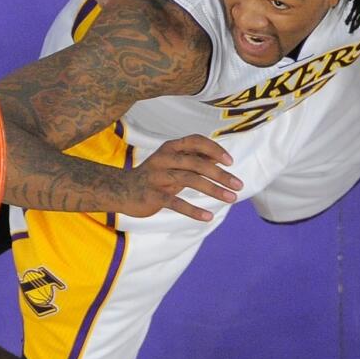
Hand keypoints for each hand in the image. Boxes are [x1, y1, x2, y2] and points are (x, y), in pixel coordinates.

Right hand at [121, 134, 242, 220]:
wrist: (120, 190)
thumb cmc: (153, 175)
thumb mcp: (172, 164)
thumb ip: (194, 160)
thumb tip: (221, 159)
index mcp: (169, 148)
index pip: (195, 141)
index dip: (214, 149)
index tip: (230, 161)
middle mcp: (163, 159)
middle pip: (196, 162)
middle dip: (220, 174)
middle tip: (239, 185)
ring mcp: (157, 177)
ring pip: (188, 180)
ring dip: (213, 190)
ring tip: (231, 199)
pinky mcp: (152, 196)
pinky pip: (175, 202)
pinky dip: (193, 210)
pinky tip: (208, 217)